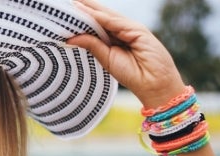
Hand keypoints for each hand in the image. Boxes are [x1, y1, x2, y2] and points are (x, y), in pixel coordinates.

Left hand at [67, 0, 185, 107]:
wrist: (153, 84)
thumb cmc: (132, 74)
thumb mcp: (106, 59)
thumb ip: (92, 45)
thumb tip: (71, 38)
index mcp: (115, 36)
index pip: (96, 23)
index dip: (83, 16)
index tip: (66, 11)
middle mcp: (122, 30)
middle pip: (101, 15)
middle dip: (85, 7)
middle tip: (69, 0)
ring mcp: (131, 28)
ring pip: (106, 15)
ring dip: (90, 8)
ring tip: (74, 2)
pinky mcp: (138, 30)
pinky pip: (115, 23)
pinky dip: (101, 17)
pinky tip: (88, 13)